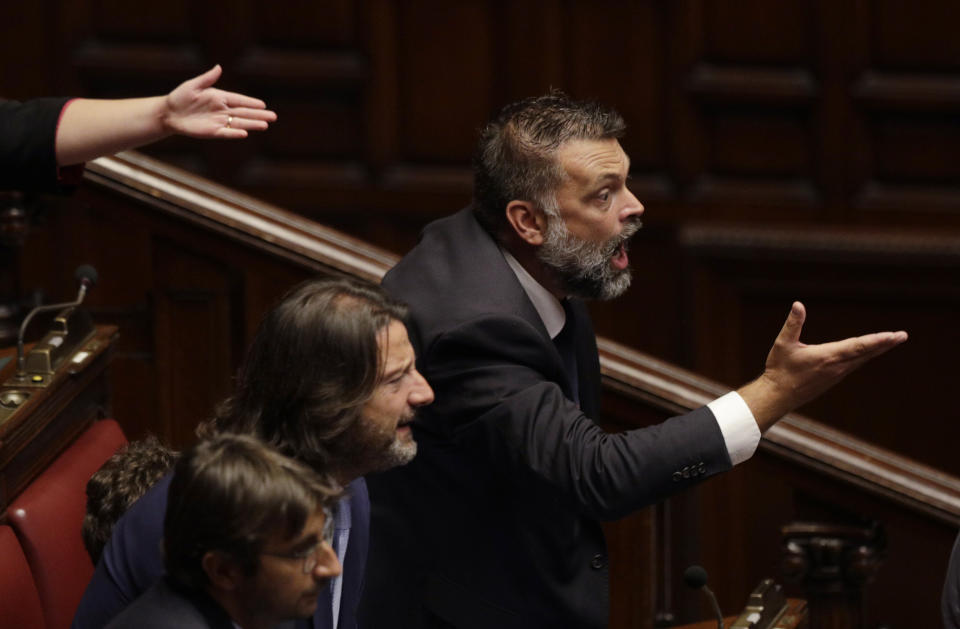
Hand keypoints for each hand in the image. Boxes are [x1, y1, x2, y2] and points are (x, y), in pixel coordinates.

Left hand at [161, 65, 276, 138]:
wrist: (169, 113)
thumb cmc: (180, 97)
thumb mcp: (193, 85)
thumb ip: (207, 78)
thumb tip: (219, 67)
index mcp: (219, 98)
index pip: (239, 100)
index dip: (251, 102)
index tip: (263, 105)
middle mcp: (222, 110)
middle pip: (244, 113)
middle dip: (258, 115)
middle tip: (273, 117)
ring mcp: (218, 122)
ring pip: (239, 123)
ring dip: (251, 124)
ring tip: (265, 125)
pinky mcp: (212, 132)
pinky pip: (226, 133)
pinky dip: (234, 133)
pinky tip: (245, 133)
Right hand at [738, 301, 907, 430]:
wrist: (778, 396)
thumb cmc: (779, 369)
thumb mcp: (783, 344)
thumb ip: (792, 324)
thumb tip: (798, 304)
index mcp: (828, 356)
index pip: (858, 346)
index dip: (877, 340)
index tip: (893, 335)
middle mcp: (837, 366)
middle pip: (866, 353)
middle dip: (886, 343)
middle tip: (903, 335)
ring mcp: (837, 374)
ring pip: (862, 359)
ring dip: (878, 349)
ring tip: (892, 340)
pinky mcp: (834, 378)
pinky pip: (855, 364)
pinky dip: (866, 356)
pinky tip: (870, 352)